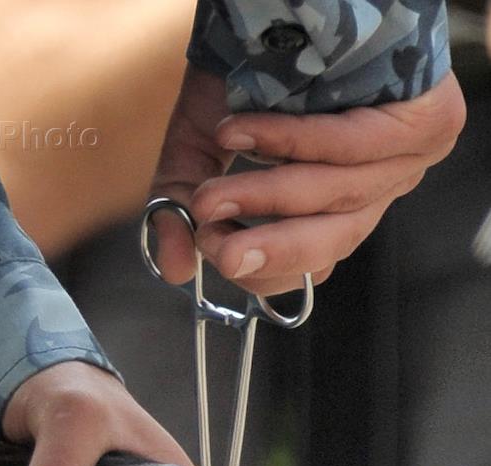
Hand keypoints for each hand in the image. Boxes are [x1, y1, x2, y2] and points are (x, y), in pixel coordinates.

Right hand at [152, 65, 465, 294]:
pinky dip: (290, 143)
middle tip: (215, 246)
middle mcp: (381, 189)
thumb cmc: (252, 64)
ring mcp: (411, 157)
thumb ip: (182, 204)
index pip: (316, 263)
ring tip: (210, 196)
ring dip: (264, 196)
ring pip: (337, 196)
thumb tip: (170, 268)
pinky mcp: (428, 120)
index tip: (211, 252)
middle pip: (334, 242)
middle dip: (269, 248)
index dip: (266, 268)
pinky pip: (352, 146)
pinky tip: (240, 136)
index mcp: (341, 203)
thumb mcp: (203, 143)